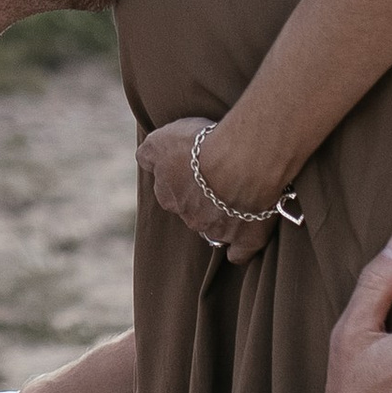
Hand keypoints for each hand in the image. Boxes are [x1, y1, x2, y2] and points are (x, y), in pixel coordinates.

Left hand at [139, 114, 286, 264]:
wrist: (239, 162)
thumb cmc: (201, 148)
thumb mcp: (162, 141)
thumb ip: (149, 153)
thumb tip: (145, 161)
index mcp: (169, 196)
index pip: (169, 193)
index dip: (183, 180)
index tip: (195, 168)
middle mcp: (190, 217)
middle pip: (192, 212)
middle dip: (201, 201)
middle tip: (219, 178)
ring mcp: (218, 230)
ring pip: (214, 229)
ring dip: (222, 219)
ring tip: (238, 199)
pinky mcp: (245, 239)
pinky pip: (239, 252)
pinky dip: (240, 249)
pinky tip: (243, 240)